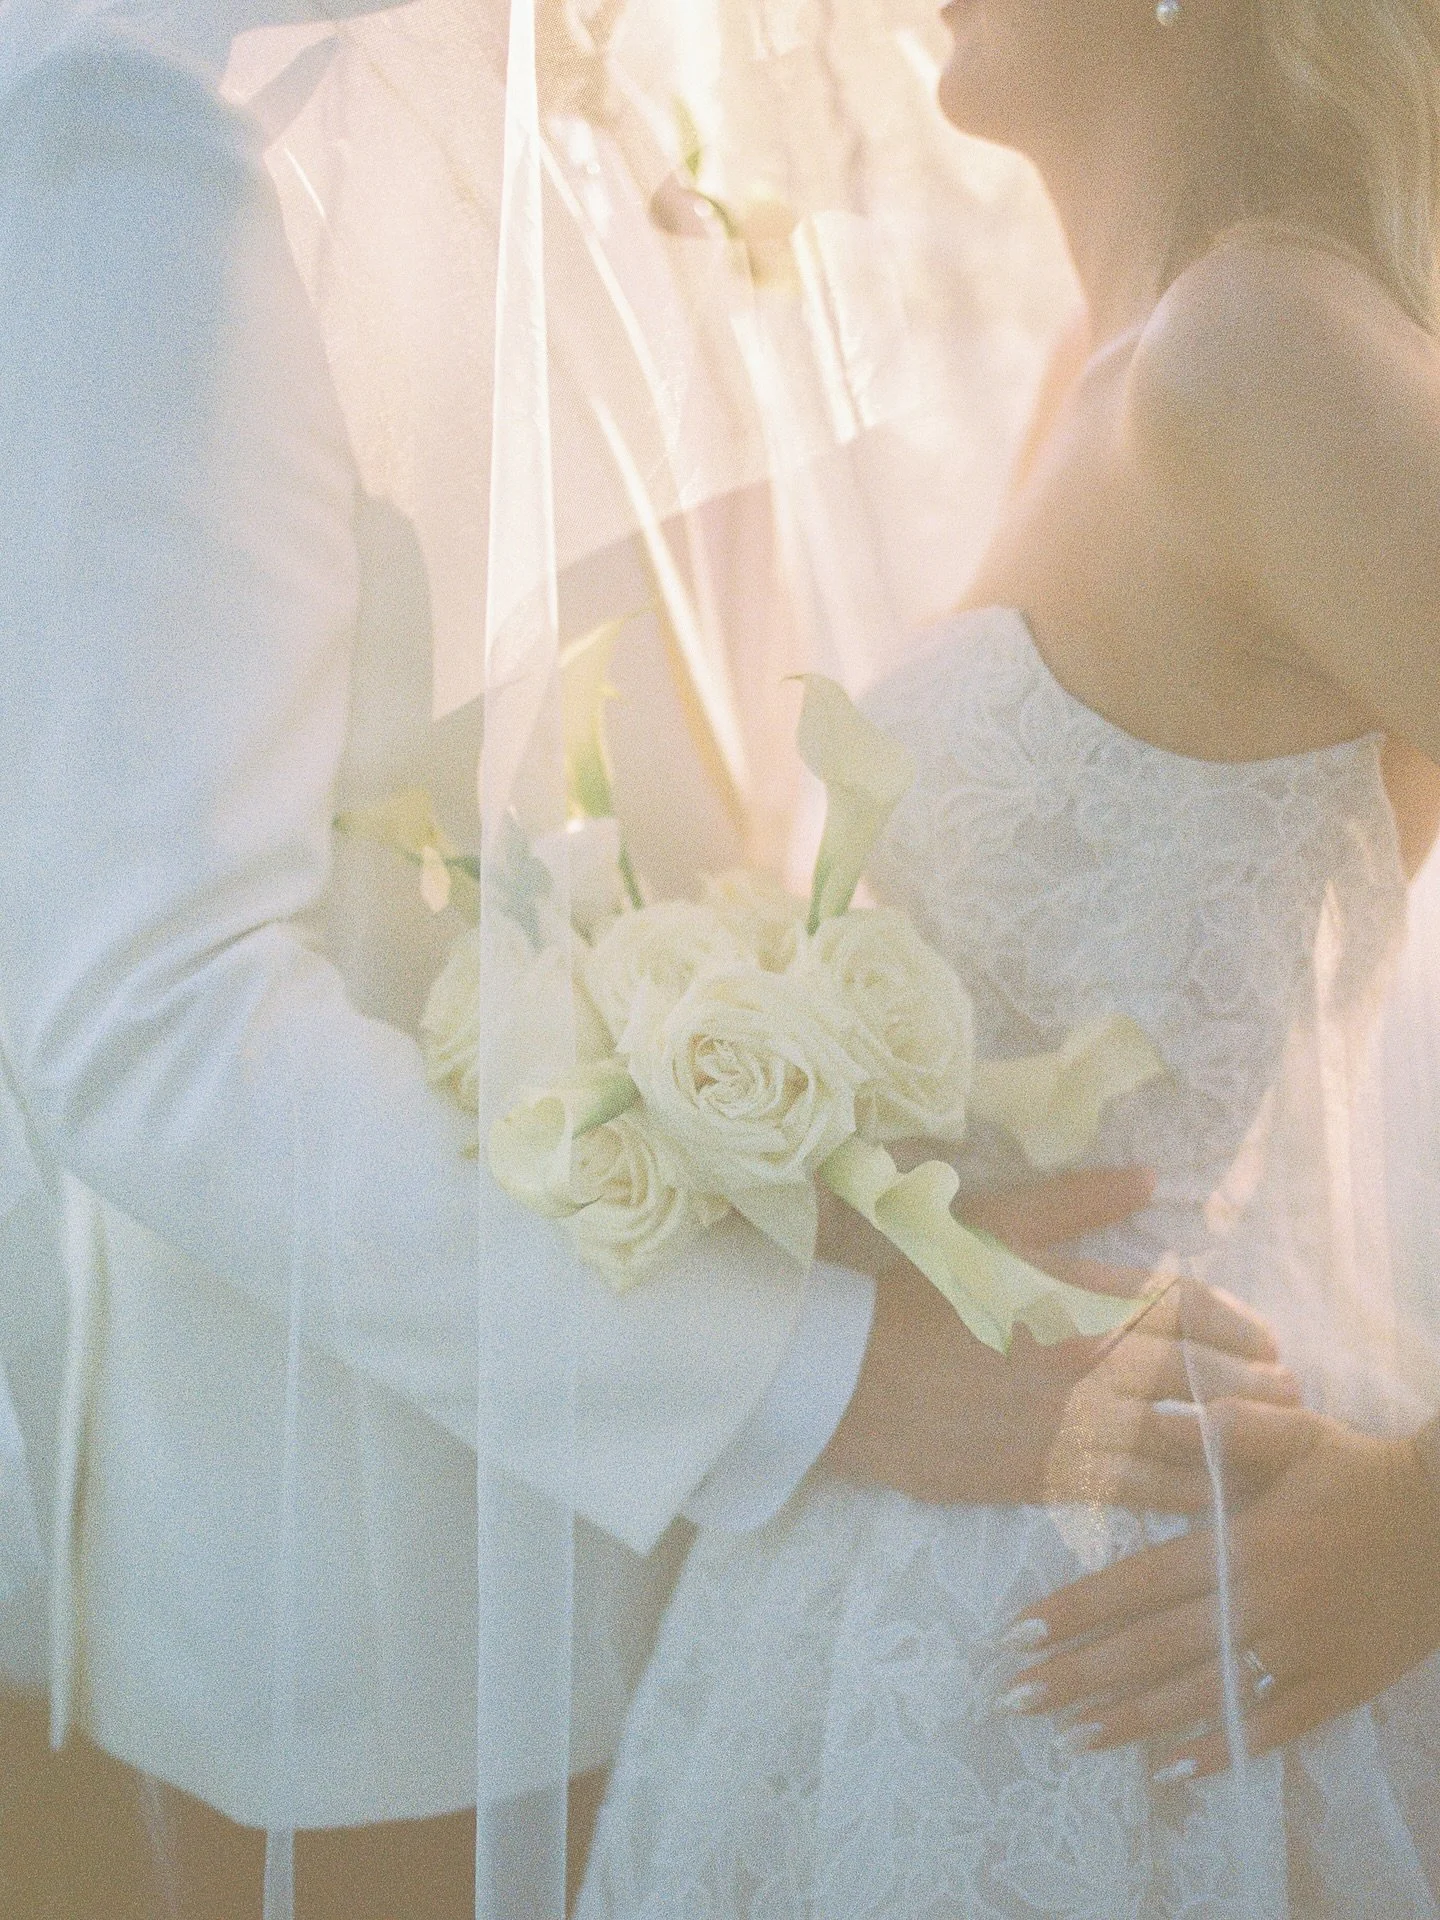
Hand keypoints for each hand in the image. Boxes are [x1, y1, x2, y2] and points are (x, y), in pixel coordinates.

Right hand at [822, 1168, 1306, 1511]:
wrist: (847, 1372)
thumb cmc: (920, 1290)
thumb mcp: (995, 1225)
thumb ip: (1076, 1200)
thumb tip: (1148, 1176)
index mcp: (1081, 1294)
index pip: (1187, 1309)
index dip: (1238, 1327)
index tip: (1267, 1341)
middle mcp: (1088, 1362)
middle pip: (1197, 1380)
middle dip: (1255, 1390)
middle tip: (1291, 1398)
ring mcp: (1069, 1427)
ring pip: (1177, 1444)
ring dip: (1233, 1450)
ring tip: (1269, 1455)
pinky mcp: (1045, 1480)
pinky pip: (1133, 1496)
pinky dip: (1179, 1499)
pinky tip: (1209, 1506)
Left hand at [1004, 1415, 1439, 1778]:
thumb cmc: (1363, 1469)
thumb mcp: (1295, 1430)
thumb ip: (1224, 1425)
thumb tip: (1154, 1414)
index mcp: (1243, 1542)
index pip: (1140, 1582)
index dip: (1077, 1608)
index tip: (1019, 1629)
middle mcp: (1263, 1605)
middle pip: (1154, 1649)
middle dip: (1079, 1674)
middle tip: (1015, 1695)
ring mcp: (1301, 1653)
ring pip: (1202, 1697)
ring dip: (1132, 1720)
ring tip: (1071, 1737)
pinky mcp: (1339, 1686)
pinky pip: (1273, 1729)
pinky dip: (1223, 1751)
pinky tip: (1173, 1771)